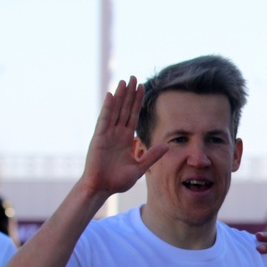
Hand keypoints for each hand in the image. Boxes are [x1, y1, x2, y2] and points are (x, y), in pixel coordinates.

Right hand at [80, 76, 168, 195]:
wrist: (101, 188)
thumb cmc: (117, 181)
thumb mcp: (139, 167)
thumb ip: (152, 155)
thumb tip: (167, 145)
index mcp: (126, 139)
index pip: (133, 116)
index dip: (137, 102)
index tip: (142, 87)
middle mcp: (116, 134)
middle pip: (125, 109)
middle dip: (130, 94)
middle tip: (134, 77)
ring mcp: (107, 134)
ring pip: (115, 111)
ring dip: (119, 96)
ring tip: (124, 81)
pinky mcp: (99, 138)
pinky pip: (104, 120)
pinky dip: (107, 108)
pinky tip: (111, 95)